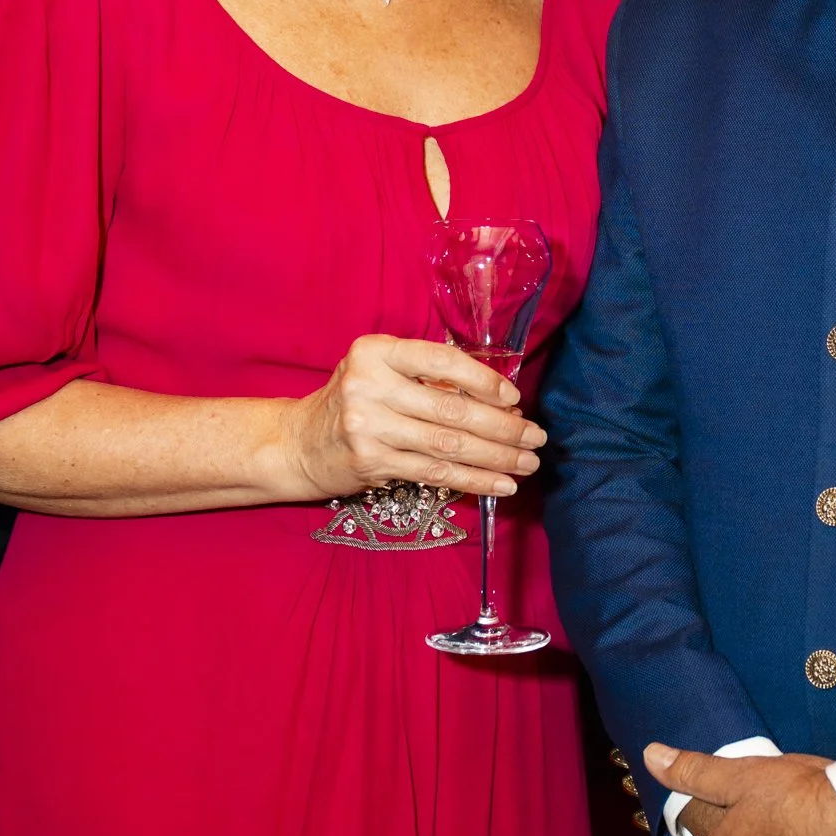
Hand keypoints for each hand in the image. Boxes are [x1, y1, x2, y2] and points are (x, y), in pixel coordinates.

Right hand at [277, 333, 545, 503]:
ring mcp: (368, 426)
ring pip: (448, 445)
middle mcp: (369, 385)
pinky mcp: (371, 462)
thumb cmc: (354, 401)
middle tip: (535, 437)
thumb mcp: (380, 372)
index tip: (514, 398)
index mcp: (376, 352)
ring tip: (527, 463)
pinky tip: (500, 484)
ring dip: (496, 457)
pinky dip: (473, 481)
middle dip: (502, 427)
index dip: (484, 380)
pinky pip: (435, 474)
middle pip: (452, 408)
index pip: (442, 360)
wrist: (299, 443)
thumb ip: (428, 376)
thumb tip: (500, 400)